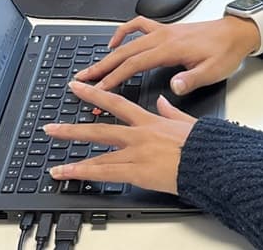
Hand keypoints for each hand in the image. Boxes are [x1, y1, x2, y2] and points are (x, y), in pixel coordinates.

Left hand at [44, 81, 194, 194]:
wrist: (211, 162)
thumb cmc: (203, 145)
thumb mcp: (186, 122)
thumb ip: (170, 111)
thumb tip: (162, 102)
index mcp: (150, 121)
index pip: (116, 103)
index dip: (95, 94)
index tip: (79, 88)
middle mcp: (138, 135)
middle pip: (99, 130)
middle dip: (72, 129)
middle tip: (52, 128)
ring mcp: (136, 154)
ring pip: (98, 155)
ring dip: (74, 161)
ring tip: (55, 164)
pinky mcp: (137, 172)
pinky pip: (105, 173)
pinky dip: (85, 174)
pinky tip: (70, 175)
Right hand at [76, 16, 259, 95]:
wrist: (236, 33)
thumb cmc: (226, 52)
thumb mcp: (213, 71)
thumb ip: (191, 79)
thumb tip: (173, 86)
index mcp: (171, 49)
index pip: (134, 65)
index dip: (114, 78)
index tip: (99, 91)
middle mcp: (163, 37)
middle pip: (124, 53)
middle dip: (101, 67)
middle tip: (83, 79)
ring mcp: (163, 31)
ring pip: (128, 42)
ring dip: (108, 54)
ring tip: (93, 66)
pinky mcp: (166, 30)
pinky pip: (138, 26)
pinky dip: (123, 32)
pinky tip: (115, 42)